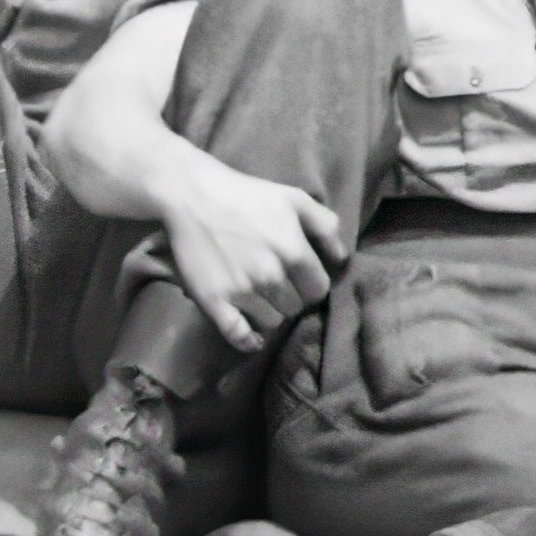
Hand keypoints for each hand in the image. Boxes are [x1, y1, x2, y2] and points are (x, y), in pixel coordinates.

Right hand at [158, 151, 348, 353]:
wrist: (192, 195)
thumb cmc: (247, 195)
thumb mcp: (294, 199)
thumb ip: (325, 226)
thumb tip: (343, 258)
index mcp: (294, 253)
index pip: (318, 290)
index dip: (311, 285)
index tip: (300, 278)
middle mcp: (272, 277)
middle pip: (296, 307)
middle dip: (291, 297)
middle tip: (277, 284)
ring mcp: (243, 292)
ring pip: (272, 322)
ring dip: (270, 312)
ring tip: (260, 296)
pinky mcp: (215, 302)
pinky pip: (239, 335)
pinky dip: (248, 340)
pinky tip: (252, 337)